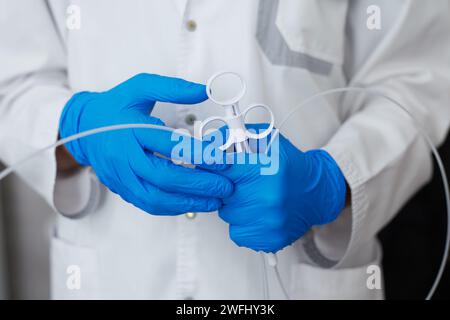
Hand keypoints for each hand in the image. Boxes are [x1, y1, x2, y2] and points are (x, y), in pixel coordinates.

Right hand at [59, 73, 232, 214]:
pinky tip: (193, 204)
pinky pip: (147, 204)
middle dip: (199, 185)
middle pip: (164, 177)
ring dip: (188, 203)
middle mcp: (124, 156)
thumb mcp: (140, 87)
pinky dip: (173, 208)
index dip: (199, 154)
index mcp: (131, 129)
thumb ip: (172, 88)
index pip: (169, 145)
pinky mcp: (122, 188)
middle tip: (225, 187)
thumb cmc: (115, 107)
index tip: (223, 160)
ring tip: (214, 202)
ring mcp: (121, 176)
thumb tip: (204, 89)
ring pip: (155, 197)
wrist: (82, 128)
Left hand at [214, 124, 346, 252]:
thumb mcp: (266, 140)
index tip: (208, 163)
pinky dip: (242, 223)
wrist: (317, 193)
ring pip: (226, 213)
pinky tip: (257, 213)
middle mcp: (268, 198)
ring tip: (254, 197)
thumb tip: (208, 142)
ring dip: (235, 205)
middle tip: (243, 181)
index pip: (221, 166)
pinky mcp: (269, 239)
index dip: (212, 164)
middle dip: (227, 186)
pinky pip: (236, 231)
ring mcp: (268, 222)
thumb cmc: (290, 167)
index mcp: (266, 170)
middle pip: (221, 193)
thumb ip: (236, 136)